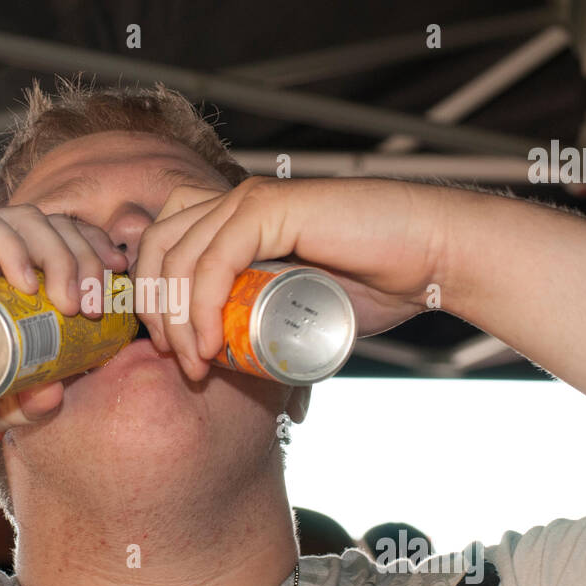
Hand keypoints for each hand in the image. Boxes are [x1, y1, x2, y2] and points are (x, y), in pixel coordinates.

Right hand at [0, 203, 129, 453]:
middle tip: (101, 303)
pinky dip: (12, 244)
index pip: (59, 250)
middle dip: (88, 257)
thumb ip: (19, 405)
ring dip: (60, 252)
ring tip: (74, 300)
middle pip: (52, 228)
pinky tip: (29, 281)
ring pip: (23, 219)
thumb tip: (60, 394)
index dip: (95, 262)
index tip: (118, 297)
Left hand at [131, 176, 450, 378]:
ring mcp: (250, 201)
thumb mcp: (308, 312)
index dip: (153, 298)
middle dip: (155, 310)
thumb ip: (278, 331)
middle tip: (177, 361)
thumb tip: (260, 384)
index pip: (163, 247)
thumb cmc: (380, 285)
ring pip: (179, 256)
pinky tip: (208, 343)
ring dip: (176, 318)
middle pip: (158, 248)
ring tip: (195, 364)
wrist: (431, 261)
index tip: (171, 352)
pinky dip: (201, 304)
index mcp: (234, 219)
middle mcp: (234, 202)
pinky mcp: (270, 209)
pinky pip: (214, 259)